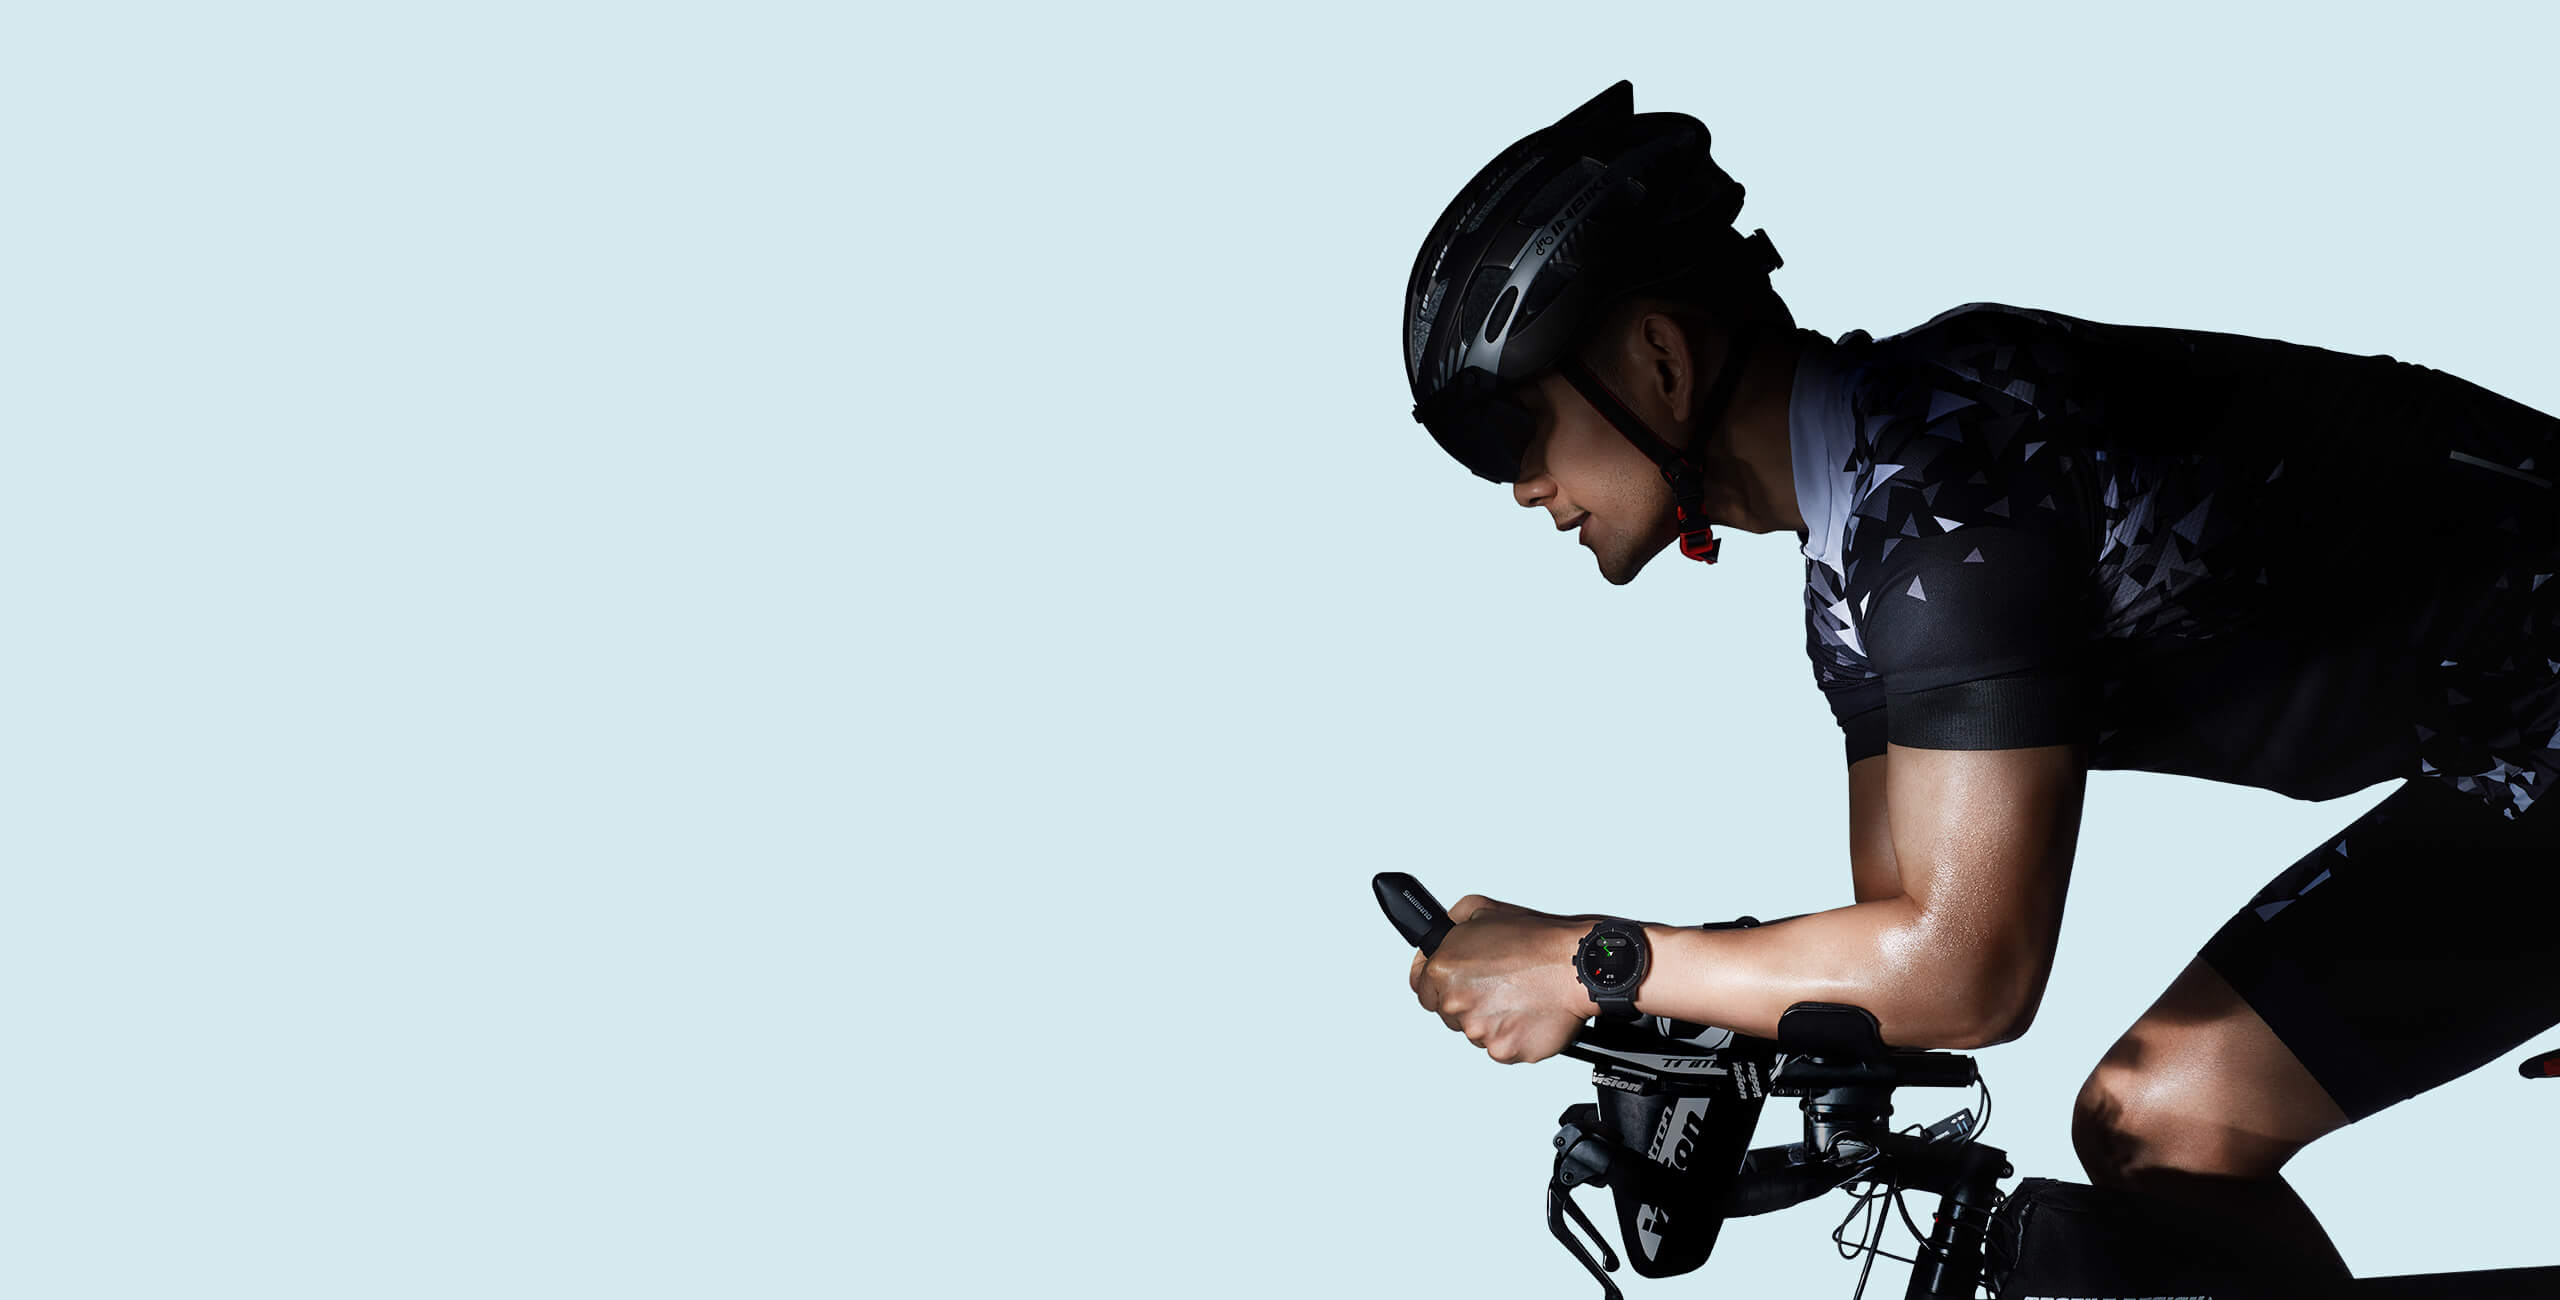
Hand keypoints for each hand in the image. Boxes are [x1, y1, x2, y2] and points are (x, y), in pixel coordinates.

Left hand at [1407, 894, 1604, 1063]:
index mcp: (1444, 968)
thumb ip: (1451, 922)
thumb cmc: (1538, 941)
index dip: (1440, 984)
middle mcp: (1455, 1001)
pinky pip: (1500, 1047)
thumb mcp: (1482, 909)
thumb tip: (1441, 930)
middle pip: (1449, 1012)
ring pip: (1476, 1031)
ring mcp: (1479, 1030)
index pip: (1422, 988)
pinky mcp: (1503, 1050)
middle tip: (1499, 984)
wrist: (1577, 966)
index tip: (1456, 983)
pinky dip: (1513, 1035)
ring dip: (1493, 1019)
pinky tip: (1528, 1013)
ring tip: (1519, 996)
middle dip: (1470, 1000)